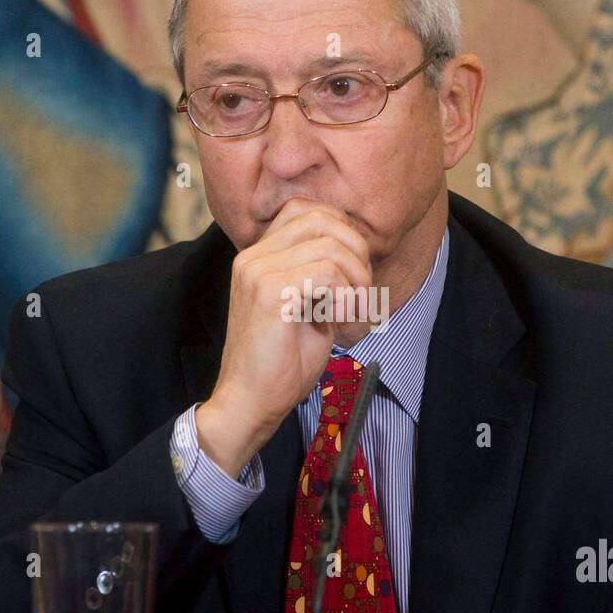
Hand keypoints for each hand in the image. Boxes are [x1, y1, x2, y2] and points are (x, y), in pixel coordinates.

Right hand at [196, 199, 373, 476]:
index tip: (354, 276)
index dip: (344, 235)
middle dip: (358, 254)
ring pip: (331, 246)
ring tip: (354, 313)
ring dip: (357, 281)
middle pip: (324, 219)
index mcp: (259, 255)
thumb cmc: (281, 363)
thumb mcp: (305, 306)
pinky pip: (327, 274)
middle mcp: (253, 256)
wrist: (250, 402)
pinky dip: (347, 298)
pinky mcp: (269, 293)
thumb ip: (321, 273)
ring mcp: (258, 271)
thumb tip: (357, 250)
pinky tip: (341, 323)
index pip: (308, 210)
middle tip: (362, 294)